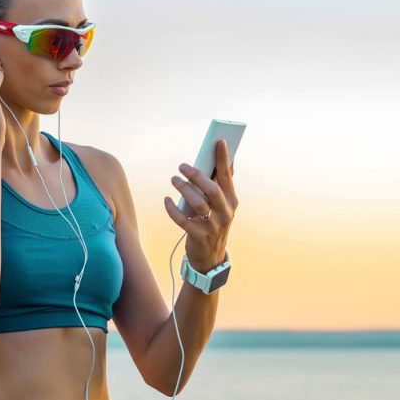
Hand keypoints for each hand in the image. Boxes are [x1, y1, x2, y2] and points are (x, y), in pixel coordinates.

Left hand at [164, 139, 237, 272]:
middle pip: (212, 190)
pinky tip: (167, 200)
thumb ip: (221, 185)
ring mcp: (213, 226)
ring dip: (183, 189)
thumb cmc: (213, 223)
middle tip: (182, 166)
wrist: (210, 257)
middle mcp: (225, 213)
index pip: (227, 177)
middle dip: (197, 175)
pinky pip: (183, 220)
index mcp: (231, 201)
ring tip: (174, 180)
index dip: (223, 158)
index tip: (219, 141)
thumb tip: (224, 159)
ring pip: (197, 203)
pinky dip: (173, 209)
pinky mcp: (199, 237)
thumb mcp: (221, 206)